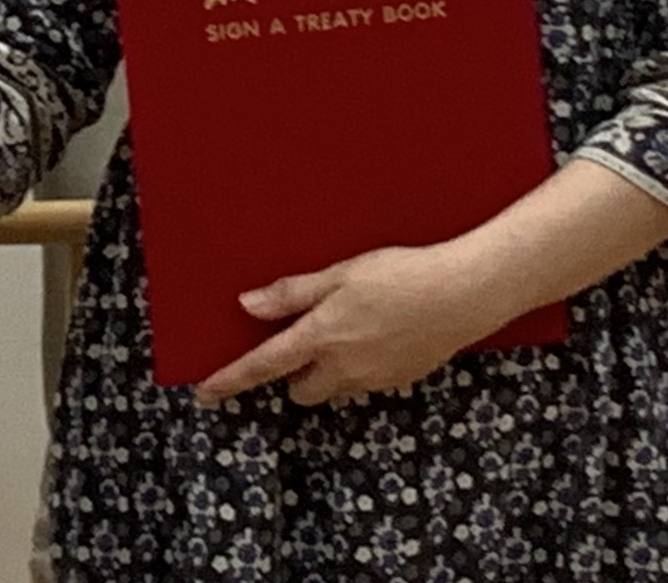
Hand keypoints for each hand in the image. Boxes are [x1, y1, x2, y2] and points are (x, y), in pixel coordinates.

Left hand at [196, 245, 501, 407]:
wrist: (462, 294)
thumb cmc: (399, 275)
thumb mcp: (340, 275)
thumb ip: (292, 294)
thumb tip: (247, 305)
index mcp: (321, 338)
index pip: (263, 366)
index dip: (230, 380)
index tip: (205, 393)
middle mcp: (343, 368)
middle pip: (300, 390)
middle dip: (294, 374)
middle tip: (304, 338)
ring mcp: (372, 379)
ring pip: (333, 389)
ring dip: (327, 372)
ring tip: (346, 330)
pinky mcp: (398, 381)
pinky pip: (363, 382)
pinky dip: (357, 367)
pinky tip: (376, 334)